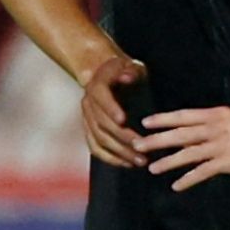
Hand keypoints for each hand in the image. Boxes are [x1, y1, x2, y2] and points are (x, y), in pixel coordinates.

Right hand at [78, 54, 146, 169]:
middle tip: (142, 148)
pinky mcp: (89, 130)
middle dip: (122, 138)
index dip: (110, 109)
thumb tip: (127, 76)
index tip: (123, 120)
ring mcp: (87, 119)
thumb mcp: (131, 66)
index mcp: (97, 86)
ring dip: (119, 152)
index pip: (101, 99)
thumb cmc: (123, 71)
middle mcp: (88, 104)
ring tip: (139, 161)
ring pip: (99, 140)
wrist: (103, 76)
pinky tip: (127, 164)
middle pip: (102, 124)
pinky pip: (95, 148)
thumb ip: (131, 71)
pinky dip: (110, 158)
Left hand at [136, 106, 229, 191]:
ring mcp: (221, 145)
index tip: (145, 123)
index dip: (163, 119)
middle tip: (137, 145)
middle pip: (180, 134)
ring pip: (187, 154)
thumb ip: (214, 124)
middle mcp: (215, 128)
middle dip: (156, 140)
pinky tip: (176, 186)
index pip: (183, 115)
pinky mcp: (228, 162)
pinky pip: (202, 172)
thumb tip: (193, 132)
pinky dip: (188, 179)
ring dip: (167, 162)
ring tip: (151, 168)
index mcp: (216, 114)